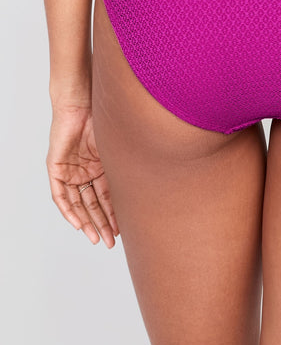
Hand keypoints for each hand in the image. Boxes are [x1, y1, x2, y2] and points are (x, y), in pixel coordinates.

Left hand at [46, 104, 119, 247]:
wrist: (84, 102)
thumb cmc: (105, 119)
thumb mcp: (120, 151)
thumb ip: (129, 169)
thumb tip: (160, 181)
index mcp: (102, 166)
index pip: (108, 196)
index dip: (114, 214)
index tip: (122, 230)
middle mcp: (86, 170)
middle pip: (93, 203)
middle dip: (102, 224)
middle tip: (110, 242)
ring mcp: (70, 169)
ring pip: (78, 202)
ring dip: (87, 221)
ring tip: (96, 237)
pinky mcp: (56, 166)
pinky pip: (60, 194)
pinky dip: (68, 209)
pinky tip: (77, 223)